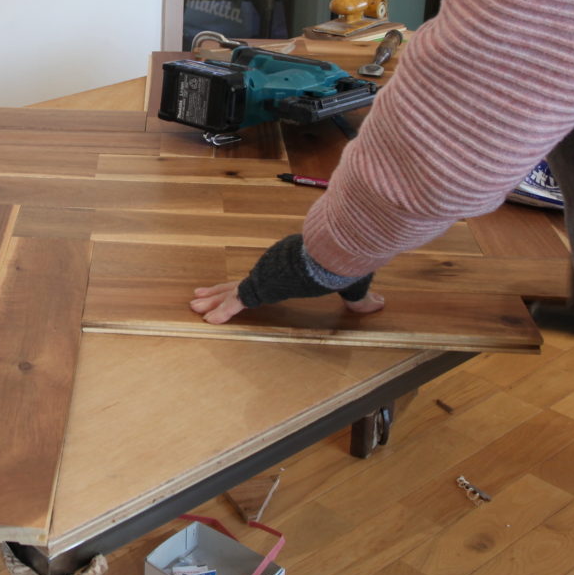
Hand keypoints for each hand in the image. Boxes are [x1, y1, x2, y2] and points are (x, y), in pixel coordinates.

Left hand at [189, 281, 385, 325]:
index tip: (238, 289)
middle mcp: (271, 271)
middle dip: (219, 291)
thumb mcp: (351, 286)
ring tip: (193, 304)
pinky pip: (237, 301)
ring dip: (213, 299)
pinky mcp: (260, 286)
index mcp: (288, 271)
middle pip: (241, 284)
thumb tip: (380, 303)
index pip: (265, 280)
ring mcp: (263, 277)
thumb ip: (360, 299)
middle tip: (200, 296)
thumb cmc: (340, 265)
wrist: (331, 254)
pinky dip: (223, 311)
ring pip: (232, 290)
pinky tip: (209, 320)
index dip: (250, 285)